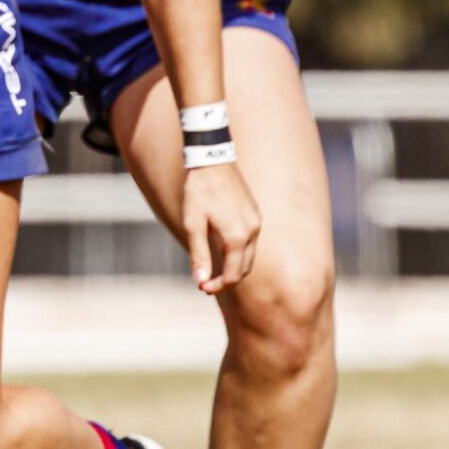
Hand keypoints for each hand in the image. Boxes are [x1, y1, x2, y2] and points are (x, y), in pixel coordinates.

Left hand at [180, 160, 259, 294]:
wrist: (212, 160)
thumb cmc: (198, 192)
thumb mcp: (192, 224)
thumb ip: (199, 255)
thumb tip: (200, 281)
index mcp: (237, 237)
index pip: (232, 275)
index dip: (217, 286)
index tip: (201, 287)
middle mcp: (252, 231)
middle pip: (244, 269)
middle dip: (226, 280)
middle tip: (205, 283)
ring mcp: (256, 222)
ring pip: (249, 256)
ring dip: (233, 267)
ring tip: (213, 271)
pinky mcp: (255, 214)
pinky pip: (250, 242)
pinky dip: (239, 253)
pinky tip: (223, 251)